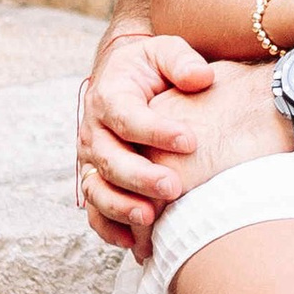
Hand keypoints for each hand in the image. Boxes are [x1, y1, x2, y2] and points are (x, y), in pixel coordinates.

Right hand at [78, 36, 287, 252]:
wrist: (123, 76)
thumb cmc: (150, 66)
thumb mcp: (165, 51)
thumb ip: (182, 61)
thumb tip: (201, 77)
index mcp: (109, 96)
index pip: (127, 116)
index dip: (156, 131)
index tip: (190, 141)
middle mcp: (94, 131)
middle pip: (110, 159)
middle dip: (140, 176)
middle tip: (173, 187)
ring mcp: (92, 160)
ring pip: (98, 189)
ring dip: (121, 206)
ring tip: (149, 219)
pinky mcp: (96, 180)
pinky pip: (95, 210)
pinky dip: (110, 228)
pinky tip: (134, 243)